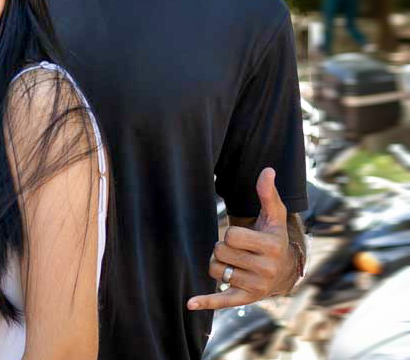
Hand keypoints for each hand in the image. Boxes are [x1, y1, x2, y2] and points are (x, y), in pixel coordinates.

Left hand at [188, 168, 296, 310]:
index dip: (231, 233)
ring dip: (219, 264)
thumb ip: (268, 194)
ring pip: (216, 270)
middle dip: (224, 248)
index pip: (231, 235)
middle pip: (220, 252)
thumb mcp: (273, 217)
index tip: (244, 237)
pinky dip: (206, 302)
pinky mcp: (245, 299)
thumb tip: (267, 170)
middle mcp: (265, 269)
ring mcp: (255, 286)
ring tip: (237, 263)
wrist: (284, 270)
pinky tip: (190, 303)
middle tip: (239, 250)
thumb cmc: (273, 238)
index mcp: (271, 246)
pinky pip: (222, 300)